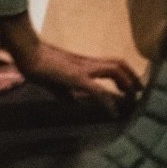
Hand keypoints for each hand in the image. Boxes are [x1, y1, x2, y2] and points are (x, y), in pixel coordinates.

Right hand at [0, 13, 138, 112]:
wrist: (27, 53)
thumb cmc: (36, 64)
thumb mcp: (53, 81)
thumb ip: (63, 92)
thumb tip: (72, 102)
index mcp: (84, 63)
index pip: (111, 63)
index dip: (124, 73)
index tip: (130, 86)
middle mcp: (88, 63)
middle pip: (118, 63)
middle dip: (132, 77)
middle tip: (139, 92)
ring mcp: (84, 68)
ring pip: (115, 69)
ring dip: (127, 84)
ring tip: (132, 99)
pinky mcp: (77, 77)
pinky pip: (98, 90)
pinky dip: (108, 101)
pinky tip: (113, 113)